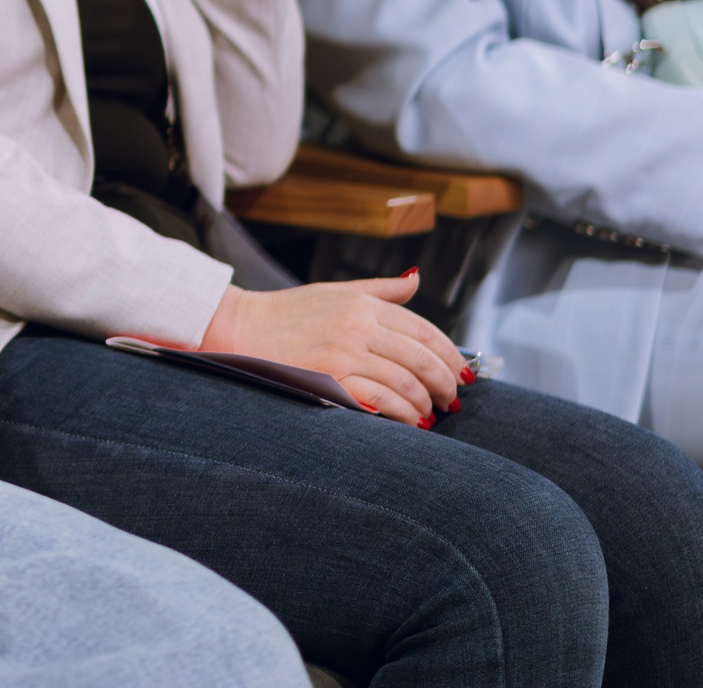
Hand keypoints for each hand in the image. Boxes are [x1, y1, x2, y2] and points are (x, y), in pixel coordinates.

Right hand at [200, 274, 466, 425]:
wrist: (240, 329)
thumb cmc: (287, 312)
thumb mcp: (335, 290)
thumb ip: (380, 289)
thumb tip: (415, 280)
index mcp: (363, 304)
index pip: (423, 330)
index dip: (450, 354)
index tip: (462, 372)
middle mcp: (359, 327)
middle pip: (422, 359)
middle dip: (445, 383)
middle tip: (452, 399)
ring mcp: (345, 354)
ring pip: (406, 383)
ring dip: (426, 403)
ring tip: (430, 413)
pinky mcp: (331, 380)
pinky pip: (383, 401)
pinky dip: (403, 414)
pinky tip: (410, 421)